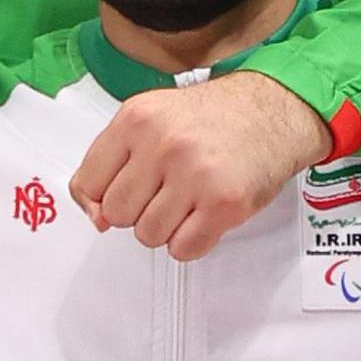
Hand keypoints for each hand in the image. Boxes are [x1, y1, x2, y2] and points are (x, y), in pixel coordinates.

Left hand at [72, 72, 332, 258]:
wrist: (273, 111)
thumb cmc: (211, 119)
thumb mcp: (152, 119)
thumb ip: (113, 162)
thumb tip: (95, 218)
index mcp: (136, 119)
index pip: (87, 183)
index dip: (101, 197)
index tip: (124, 192)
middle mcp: (162, 144)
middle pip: (117, 215)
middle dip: (138, 211)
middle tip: (165, 192)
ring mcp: (195, 174)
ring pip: (148, 236)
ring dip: (166, 228)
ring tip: (188, 201)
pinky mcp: (225, 202)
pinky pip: (184, 249)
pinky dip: (191, 242)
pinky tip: (204, 216)